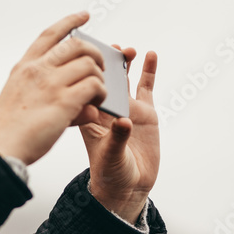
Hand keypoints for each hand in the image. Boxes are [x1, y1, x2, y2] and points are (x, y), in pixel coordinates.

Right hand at [0, 11, 106, 165]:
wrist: (1, 147)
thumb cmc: (11, 129)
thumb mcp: (21, 100)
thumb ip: (50, 93)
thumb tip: (87, 103)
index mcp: (24, 67)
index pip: (50, 34)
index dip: (69, 22)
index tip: (84, 15)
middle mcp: (37, 70)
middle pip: (77, 45)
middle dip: (95, 53)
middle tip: (100, 67)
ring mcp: (50, 84)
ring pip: (90, 64)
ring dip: (100, 78)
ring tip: (98, 93)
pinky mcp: (64, 101)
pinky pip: (95, 86)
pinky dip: (102, 93)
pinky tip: (97, 104)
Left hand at [78, 47, 159, 223]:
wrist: (128, 186)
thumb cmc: (110, 173)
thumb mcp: (110, 156)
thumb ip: (117, 137)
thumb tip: (125, 121)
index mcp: (89, 117)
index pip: (83, 88)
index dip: (82, 71)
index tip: (83, 53)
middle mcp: (106, 109)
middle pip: (103, 78)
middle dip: (105, 61)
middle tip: (110, 48)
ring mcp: (126, 108)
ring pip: (123, 79)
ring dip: (123, 63)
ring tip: (126, 49)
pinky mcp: (144, 112)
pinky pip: (146, 87)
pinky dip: (148, 71)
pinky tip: (150, 55)